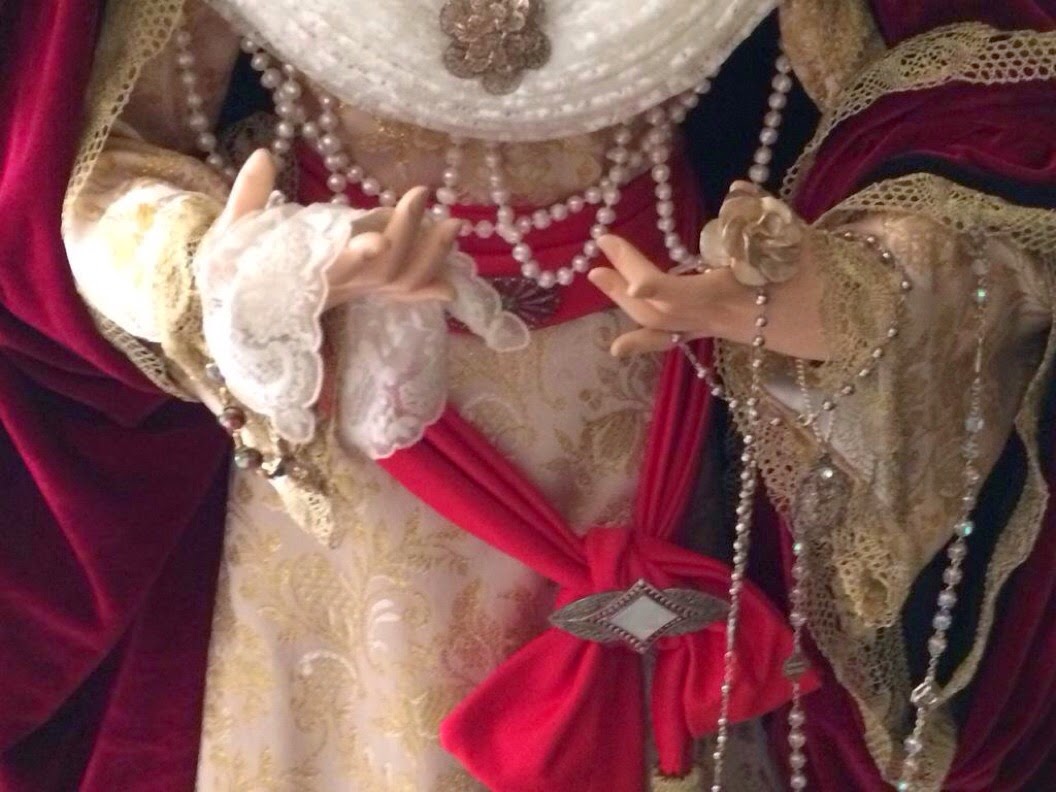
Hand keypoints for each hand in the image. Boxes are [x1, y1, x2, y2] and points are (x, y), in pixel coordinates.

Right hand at [217, 150, 460, 309]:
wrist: (243, 319)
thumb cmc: (233, 275)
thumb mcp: (232, 237)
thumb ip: (247, 198)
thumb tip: (263, 154)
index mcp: (305, 274)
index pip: (338, 266)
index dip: (361, 254)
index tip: (382, 238)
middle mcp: (338, 286)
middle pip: (382, 271)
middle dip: (407, 234)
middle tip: (422, 194)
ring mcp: (355, 292)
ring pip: (400, 282)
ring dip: (430, 256)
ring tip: (452, 223)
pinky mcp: (364, 292)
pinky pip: (401, 295)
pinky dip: (427, 289)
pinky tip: (452, 283)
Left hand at [587, 234, 829, 359]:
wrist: (841, 320)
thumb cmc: (822, 274)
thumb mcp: (798, 238)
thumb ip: (763, 213)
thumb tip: (737, 188)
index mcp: (736, 296)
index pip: (688, 293)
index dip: (658, 285)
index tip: (631, 275)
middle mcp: (718, 318)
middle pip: (661, 308)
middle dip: (627, 278)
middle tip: (604, 244)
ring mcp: (714, 328)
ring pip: (661, 324)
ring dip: (625, 300)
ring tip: (600, 275)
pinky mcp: (715, 331)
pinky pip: (675, 339)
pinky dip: (645, 340)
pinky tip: (618, 347)